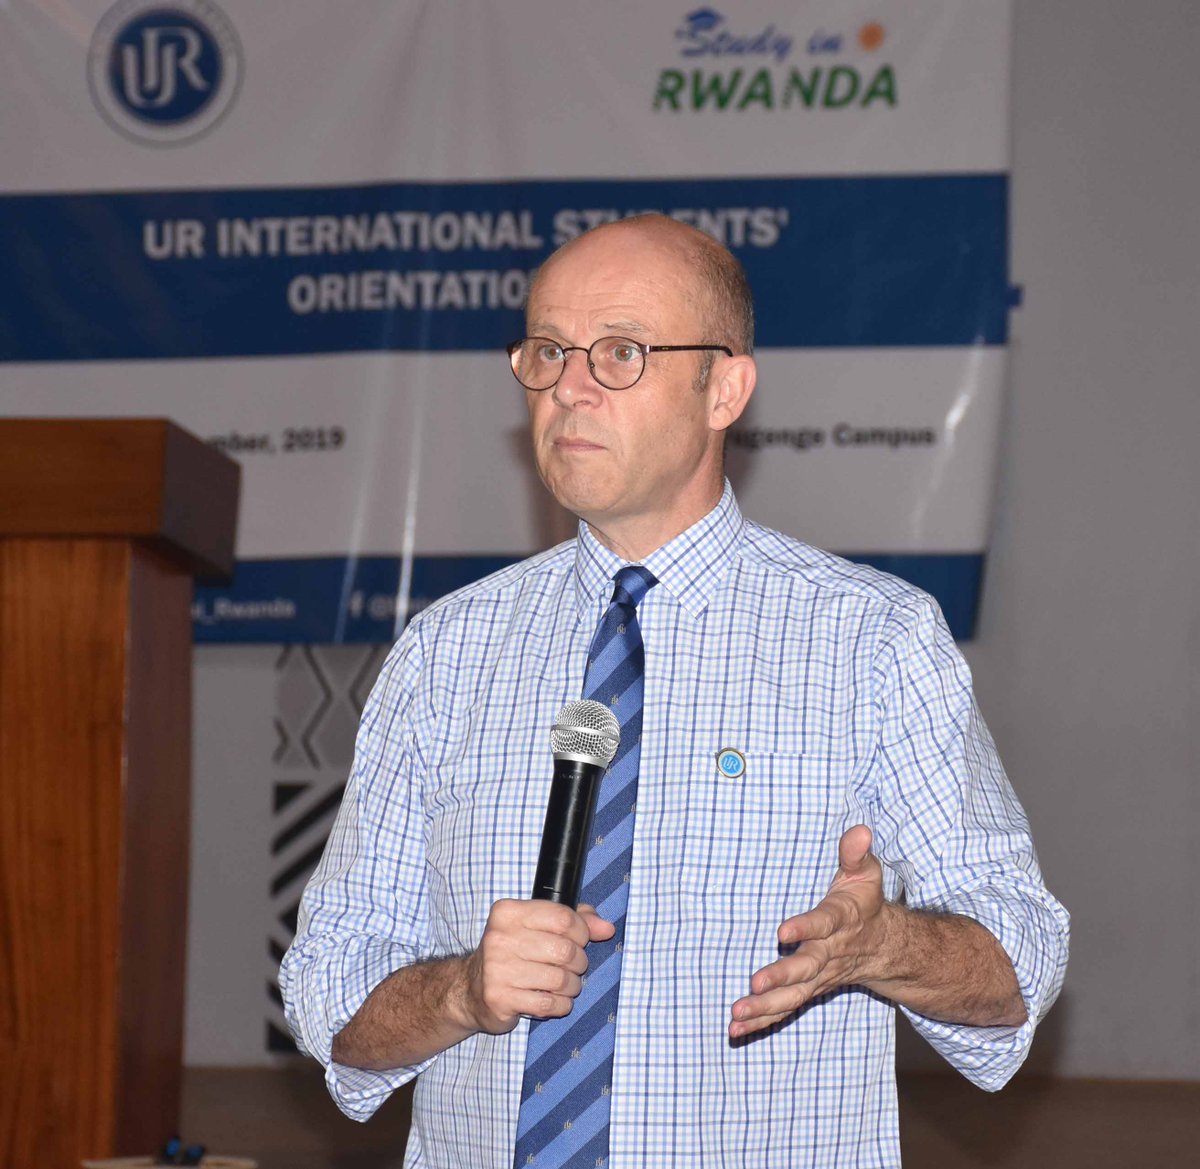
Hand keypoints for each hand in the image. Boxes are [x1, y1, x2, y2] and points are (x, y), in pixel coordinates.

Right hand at [464, 899, 614, 1034]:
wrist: (471, 989)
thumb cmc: (513, 953)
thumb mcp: (539, 927)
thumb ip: (575, 921)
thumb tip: (607, 928)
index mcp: (509, 912)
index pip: (563, 918)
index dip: (582, 932)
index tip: (579, 940)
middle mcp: (499, 938)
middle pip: (565, 950)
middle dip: (578, 963)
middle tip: (573, 967)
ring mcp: (497, 969)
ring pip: (560, 979)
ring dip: (571, 986)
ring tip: (564, 985)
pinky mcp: (500, 998)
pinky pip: (549, 1004)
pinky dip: (560, 1005)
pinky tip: (554, 1000)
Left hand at [729, 825, 888, 1038]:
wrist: (883, 946)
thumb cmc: (863, 902)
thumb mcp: (865, 873)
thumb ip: (856, 853)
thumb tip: (860, 830)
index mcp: (841, 921)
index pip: (823, 923)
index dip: (805, 927)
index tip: (782, 931)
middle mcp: (829, 953)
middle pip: (805, 968)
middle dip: (780, 977)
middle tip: (754, 983)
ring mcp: (819, 975)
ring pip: (792, 995)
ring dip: (764, 1007)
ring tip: (736, 1015)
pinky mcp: (808, 989)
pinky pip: (786, 1008)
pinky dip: (762, 1021)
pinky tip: (737, 1030)